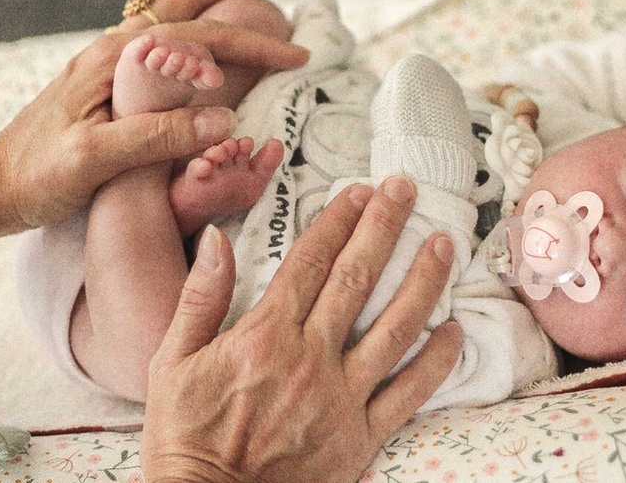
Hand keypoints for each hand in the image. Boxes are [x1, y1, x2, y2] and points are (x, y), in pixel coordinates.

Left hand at [0, 0, 308, 243]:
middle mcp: (115, 53)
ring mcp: (112, 67)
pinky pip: (161, 48)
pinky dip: (192, 38)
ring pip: (171, 20)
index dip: (252, 45)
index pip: (198, 38)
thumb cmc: (39, 174)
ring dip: (212, 4)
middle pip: (182, 6)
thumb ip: (157, 134)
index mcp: (115, 60)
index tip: (295, 55)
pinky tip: (205, 48)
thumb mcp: (95, 158)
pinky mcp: (111, 86)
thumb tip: (225, 116)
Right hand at [141, 177, 463, 482]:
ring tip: (444, 243)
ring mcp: (342, 397)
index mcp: (265, 336)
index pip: (310, 262)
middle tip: (405, 190)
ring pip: (395, 327)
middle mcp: (311, 358)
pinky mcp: (361, 435)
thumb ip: (200, 298)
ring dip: (423, 280)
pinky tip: (455, 331)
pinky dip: (437, 361)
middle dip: (384, 227)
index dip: (338, 220)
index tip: (359, 191)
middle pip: (357, 278)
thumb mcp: (170, 362)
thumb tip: (218, 239)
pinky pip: (409, 393)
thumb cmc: (185, 436)